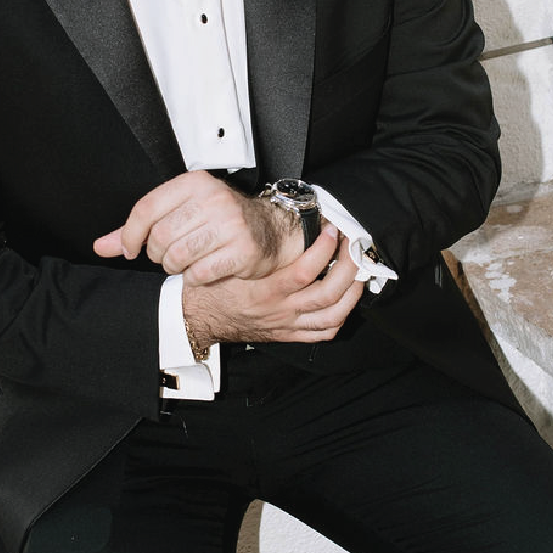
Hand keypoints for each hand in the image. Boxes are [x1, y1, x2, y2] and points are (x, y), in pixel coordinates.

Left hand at [93, 169, 300, 283]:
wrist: (270, 230)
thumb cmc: (220, 219)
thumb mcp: (180, 212)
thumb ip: (137, 229)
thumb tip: (101, 246)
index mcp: (194, 183)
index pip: (146, 209)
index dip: (130, 235)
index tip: (130, 249)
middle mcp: (213, 199)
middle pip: (160, 237)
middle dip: (157, 254)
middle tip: (168, 255)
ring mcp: (230, 225)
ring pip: (178, 257)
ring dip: (176, 267)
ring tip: (186, 261)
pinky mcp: (242, 251)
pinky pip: (200, 273)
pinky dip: (195, 278)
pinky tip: (204, 269)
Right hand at [182, 228, 363, 348]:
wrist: (195, 321)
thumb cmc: (210, 287)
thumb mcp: (226, 262)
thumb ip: (252, 247)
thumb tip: (278, 217)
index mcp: (265, 290)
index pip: (304, 271)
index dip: (324, 249)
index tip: (330, 229)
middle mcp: (280, 310)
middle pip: (329, 293)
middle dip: (348, 268)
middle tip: (352, 247)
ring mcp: (287, 325)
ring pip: (334, 315)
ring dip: (353, 292)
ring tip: (357, 271)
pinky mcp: (289, 335)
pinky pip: (324, 332)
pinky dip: (340, 317)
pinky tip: (344, 300)